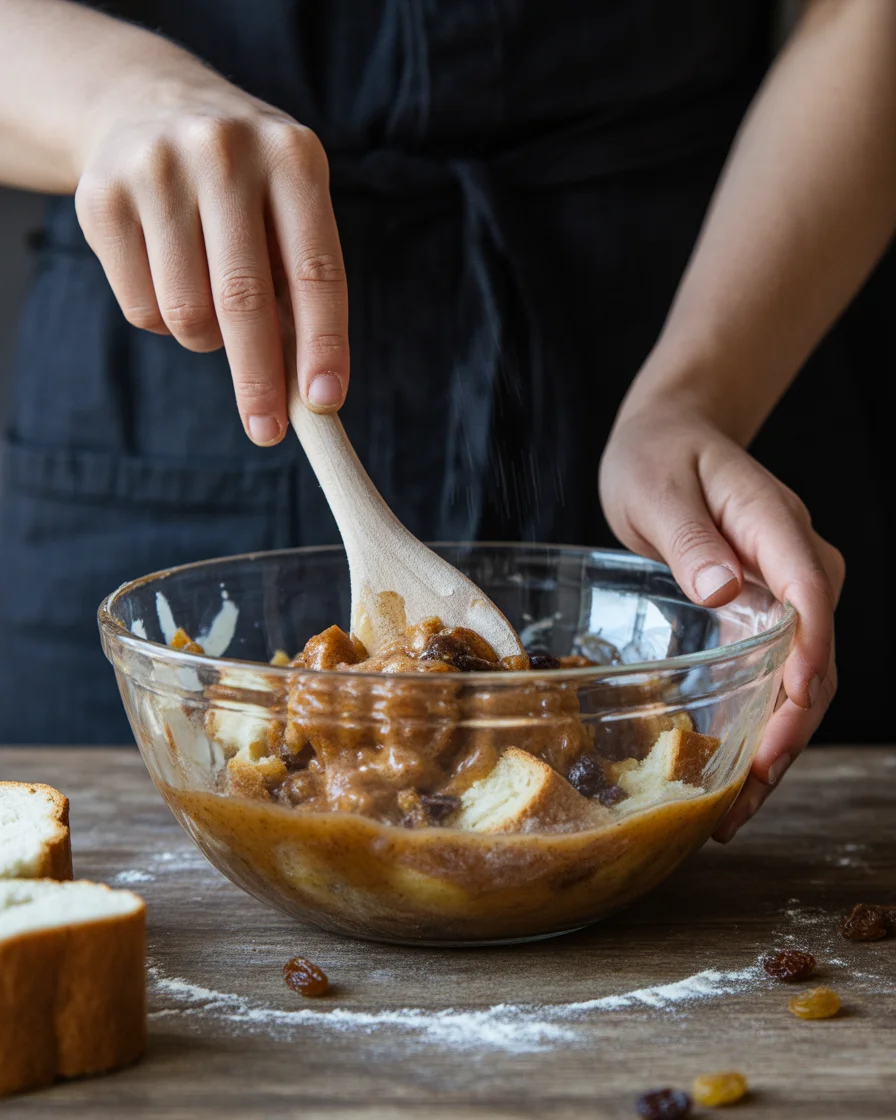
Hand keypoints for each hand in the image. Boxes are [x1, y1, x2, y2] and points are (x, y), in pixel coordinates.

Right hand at [74, 67, 347, 444]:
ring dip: (207, 340)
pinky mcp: (102, 197)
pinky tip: (169, 279)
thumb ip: (301, 286)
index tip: (324, 403)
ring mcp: (156, 169)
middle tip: (269, 431)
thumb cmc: (245, 187)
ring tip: (213, 307)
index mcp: (292, 157)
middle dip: (259, 379)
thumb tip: (308, 389)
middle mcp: (224, 153)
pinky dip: (163, 322)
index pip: (316, 273)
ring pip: (186, 312)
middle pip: (243, 299)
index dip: (322, 345)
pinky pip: (142, 308)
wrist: (151, 109)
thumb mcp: (291, 208)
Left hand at [599, 407, 843, 840]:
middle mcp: (796, 561)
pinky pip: (776, 670)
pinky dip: (762, 721)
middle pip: (815, 650)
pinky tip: (735, 770)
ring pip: (803, 673)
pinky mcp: (767, 610)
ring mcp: (787, 588)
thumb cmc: (659, 455)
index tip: (790, 711)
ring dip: (780, 739)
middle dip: (792, 723)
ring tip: (740, 807)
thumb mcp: (657, 487)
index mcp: (774, 523)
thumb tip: (725, 592)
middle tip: (751, 789)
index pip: (809, 594)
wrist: (671, 434)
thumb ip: (690, 537)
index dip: (806, 657)